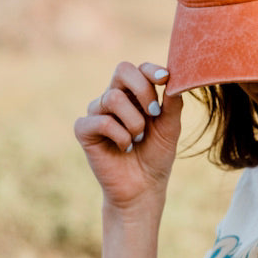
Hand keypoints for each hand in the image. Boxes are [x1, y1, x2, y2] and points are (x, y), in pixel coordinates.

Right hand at [74, 61, 182, 213]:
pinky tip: (123, 148)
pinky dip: (120, 136)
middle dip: (143, 90)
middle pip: (122, 70)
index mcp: (134, 94)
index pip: (138, 69)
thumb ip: (172, 104)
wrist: (143, 188)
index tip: (165, 80)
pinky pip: (102, 120)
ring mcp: (96, 112)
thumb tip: (174, 78)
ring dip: (134, 122)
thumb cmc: (156, 157)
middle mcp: (113, 98)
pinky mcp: (84, 129)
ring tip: (137, 139)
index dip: (151, 70)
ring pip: (113, 98)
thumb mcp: (170, 129)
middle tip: (154, 114)